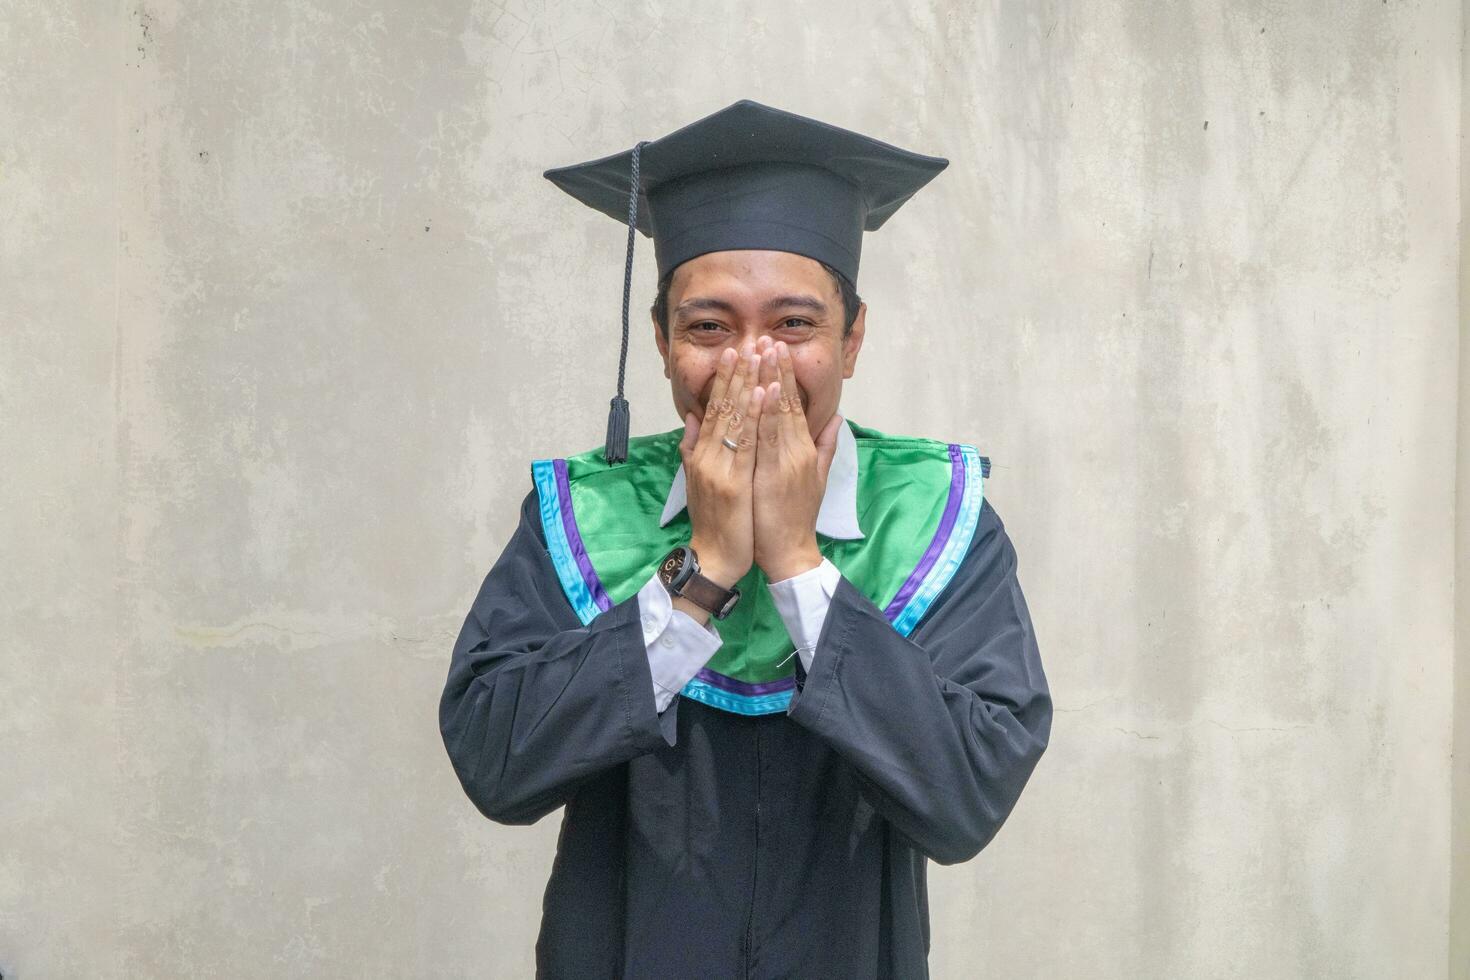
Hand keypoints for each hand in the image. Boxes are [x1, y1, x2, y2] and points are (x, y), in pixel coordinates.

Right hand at [678, 343, 765, 587]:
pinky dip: (756, 416)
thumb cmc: (713, 522)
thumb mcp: (698, 480)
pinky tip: (764, 393)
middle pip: (723, 407)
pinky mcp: (733, 482)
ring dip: (747, 384)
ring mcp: (719, 468)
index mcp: (702, 454)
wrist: (714, 558)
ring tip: (757, 356)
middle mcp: (707, 456)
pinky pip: (747, 443)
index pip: (714, 409)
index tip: (735, 352)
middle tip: (748, 341)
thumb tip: (693, 416)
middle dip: (737, 373)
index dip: (724, 380)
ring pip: (735, 418)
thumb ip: (693, 447)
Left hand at [751, 339, 841, 581]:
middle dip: (776, 369)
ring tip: (762, 353)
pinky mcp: (774, 475)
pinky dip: (766, 414)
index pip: (793, 405)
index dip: (784, 376)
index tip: (775, 350)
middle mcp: (797, 450)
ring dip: (769, 381)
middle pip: (786, 402)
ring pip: (776, 414)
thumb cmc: (796, 517)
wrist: (790, 552)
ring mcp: (786, 461)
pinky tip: (762, 392)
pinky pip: (768, 439)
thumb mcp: (817, 478)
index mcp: (804, 449)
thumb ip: (825, 446)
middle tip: (768, 338)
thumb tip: (835, 418)